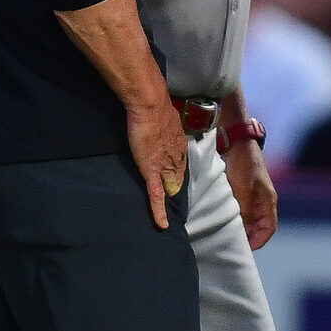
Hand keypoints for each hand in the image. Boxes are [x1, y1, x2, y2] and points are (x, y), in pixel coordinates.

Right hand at [127, 103, 187, 229]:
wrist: (150, 106)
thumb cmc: (154, 107)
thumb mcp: (163, 116)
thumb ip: (163, 124)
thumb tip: (160, 120)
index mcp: (179, 144)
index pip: (180, 163)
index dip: (177, 172)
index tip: (174, 177)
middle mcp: (177, 157)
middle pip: (178, 177)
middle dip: (176, 187)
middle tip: (171, 198)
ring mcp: (166, 167)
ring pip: (170, 187)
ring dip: (169, 198)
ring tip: (166, 212)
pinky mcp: (153, 173)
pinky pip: (157, 196)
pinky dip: (159, 212)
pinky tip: (162, 224)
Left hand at [222, 138, 277, 249]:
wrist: (234, 138)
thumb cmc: (242, 162)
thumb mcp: (243, 188)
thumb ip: (244, 211)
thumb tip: (243, 231)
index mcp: (268, 200)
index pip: (269, 229)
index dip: (259, 241)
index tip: (245, 249)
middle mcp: (261, 200)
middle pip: (257, 226)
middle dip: (247, 236)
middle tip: (230, 242)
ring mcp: (251, 194)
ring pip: (246, 217)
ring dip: (238, 225)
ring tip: (223, 232)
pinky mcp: (239, 189)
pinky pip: (238, 208)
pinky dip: (231, 215)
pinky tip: (219, 218)